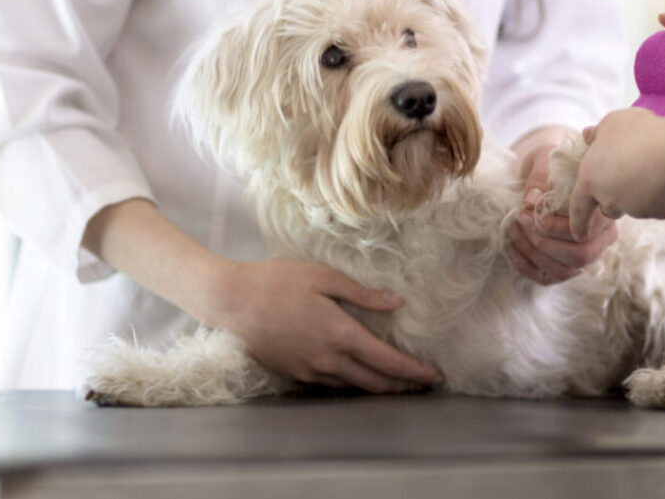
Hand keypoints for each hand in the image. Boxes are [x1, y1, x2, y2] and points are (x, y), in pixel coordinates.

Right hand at [209, 258, 443, 392]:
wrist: (230, 301)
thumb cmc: (276, 281)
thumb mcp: (322, 276)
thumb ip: (362, 294)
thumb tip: (396, 303)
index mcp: (341, 333)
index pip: (388, 361)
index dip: (414, 371)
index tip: (434, 375)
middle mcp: (328, 359)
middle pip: (374, 382)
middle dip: (402, 386)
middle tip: (421, 384)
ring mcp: (309, 370)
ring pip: (352, 387)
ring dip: (377, 387)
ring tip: (394, 383)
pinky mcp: (293, 373)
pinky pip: (329, 384)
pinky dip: (349, 383)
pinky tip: (355, 377)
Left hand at [509, 139, 617, 284]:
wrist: (543, 178)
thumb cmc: (550, 167)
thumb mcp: (546, 161)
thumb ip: (541, 176)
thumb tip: (532, 200)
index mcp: (604, 213)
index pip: (589, 230)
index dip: (556, 227)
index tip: (528, 212)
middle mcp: (600, 239)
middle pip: (579, 256)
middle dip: (543, 242)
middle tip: (519, 220)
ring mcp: (584, 257)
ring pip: (563, 270)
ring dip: (531, 252)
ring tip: (511, 228)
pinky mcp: (564, 268)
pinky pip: (547, 277)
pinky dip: (525, 265)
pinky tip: (510, 246)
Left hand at [568, 109, 664, 237]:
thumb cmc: (640, 132)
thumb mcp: (612, 123)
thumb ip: (597, 133)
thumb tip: (588, 136)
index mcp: (591, 180)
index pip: (578, 207)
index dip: (577, 221)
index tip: (577, 235)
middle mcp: (610, 200)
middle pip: (607, 206)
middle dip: (614, 197)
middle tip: (628, 174)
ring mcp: (636, 209)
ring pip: (633, 206)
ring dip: (637, 194)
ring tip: (652, 167)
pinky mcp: (660, 213)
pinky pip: (658, 206)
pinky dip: (661, 194)